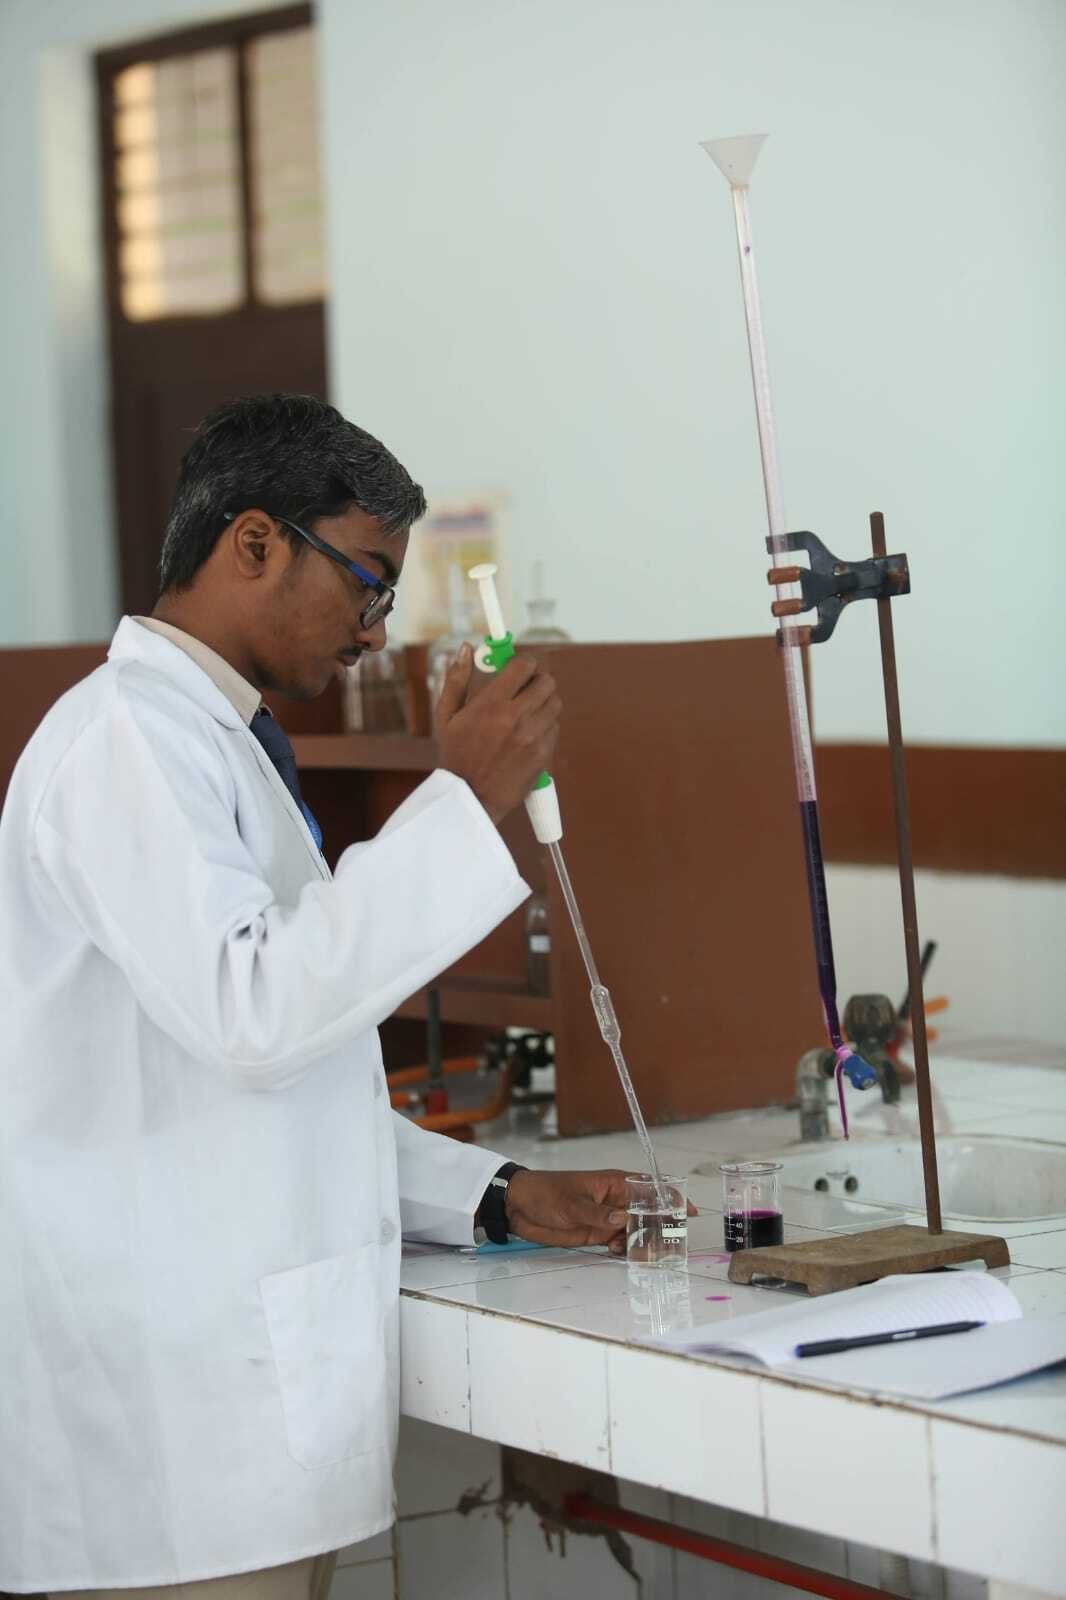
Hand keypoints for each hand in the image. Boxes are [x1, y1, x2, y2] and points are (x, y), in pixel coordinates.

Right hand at [435, 644, 560, 823]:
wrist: (470, 797)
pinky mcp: (543, 754)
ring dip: (544, 701)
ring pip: (555, 703)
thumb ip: (456, 679)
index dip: (525, 662)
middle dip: (537, 680)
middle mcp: (516, 717)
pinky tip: (528, 733)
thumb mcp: (446, 716)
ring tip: (527, 710)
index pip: (524, 666)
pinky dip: (545, 725)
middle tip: (527, 686)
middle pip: (547, 682)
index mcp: (492, 704)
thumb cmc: (455, 755)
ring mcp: (533, 737)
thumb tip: (466, 648)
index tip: (521, 666)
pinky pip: (555, 728)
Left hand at [505, 1169, 697, 1256]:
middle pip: (649, 1214)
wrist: (520, 1206)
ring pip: (637, 1231)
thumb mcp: (570, 1202)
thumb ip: (597, 1214)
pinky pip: (621, 1242)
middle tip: (663, 1246)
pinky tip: (617, 1252)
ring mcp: (608, 1218)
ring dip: (642, 1243)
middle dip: (660, 1229)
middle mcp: (616, 1201)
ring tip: (639, 1254)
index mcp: (614, 1183)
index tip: (688, 1213)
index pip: (651, 1187)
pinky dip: (625, 1249)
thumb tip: (622, 1220)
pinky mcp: (598, 1233)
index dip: (672, 1198)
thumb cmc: (546, 1193)